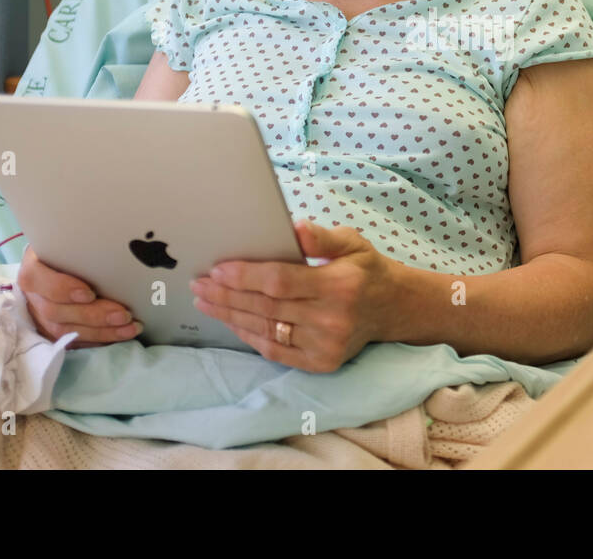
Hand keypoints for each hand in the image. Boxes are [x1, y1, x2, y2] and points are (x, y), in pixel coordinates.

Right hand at [18, 245, 142, 348]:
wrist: (56, 266)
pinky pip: (74, 342)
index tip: (89, 293)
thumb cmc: (66, 251)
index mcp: (32, 270)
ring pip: (65, 331)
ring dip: (101, 332)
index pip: (37, 280)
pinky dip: (99, 340)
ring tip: (130, 327)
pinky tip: (121, 335)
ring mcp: (40, 317)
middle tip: (123, 314)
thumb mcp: (68, 242)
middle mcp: (33, 296)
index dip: (62, 289)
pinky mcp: (52, 333)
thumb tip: (119, 243)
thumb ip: (80, 246)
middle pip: (56, 311)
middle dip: (93, 315)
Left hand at [190, 220, 397, 372]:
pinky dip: (249, 335)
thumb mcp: (352, 242)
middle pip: (266, 307)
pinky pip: (275, 350)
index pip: (280, 281)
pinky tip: (231, 320)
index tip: (216, 269)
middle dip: (227, 295)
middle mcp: (332, 319)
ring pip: (266, 330)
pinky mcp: (321, 363)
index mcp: (339, 285)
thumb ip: (322, 237)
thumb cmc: (365, 269)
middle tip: (200, 284)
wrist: (393, 307)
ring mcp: (326, 345)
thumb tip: (295, 229)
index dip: (244, 277)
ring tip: (206, 301)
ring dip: (231, 315)